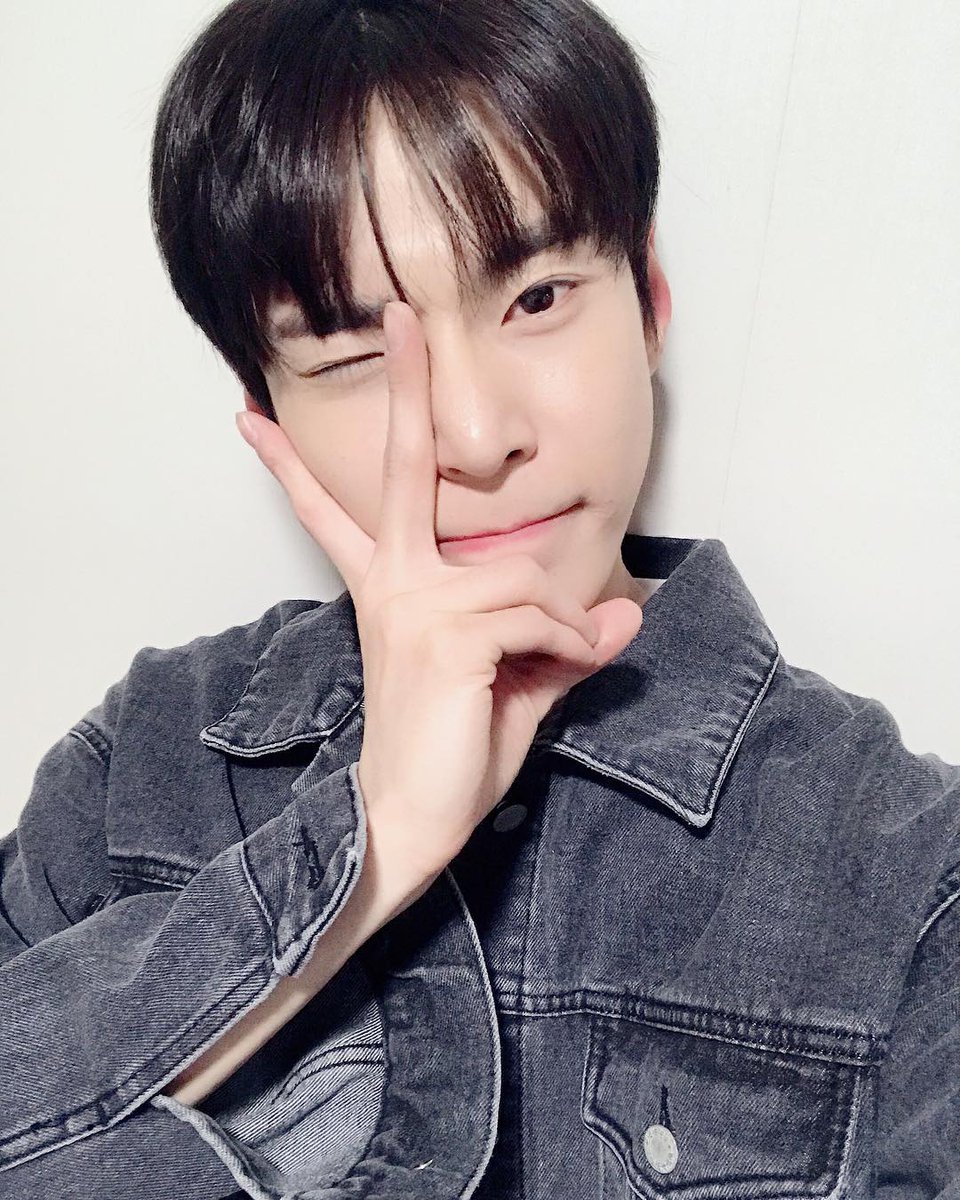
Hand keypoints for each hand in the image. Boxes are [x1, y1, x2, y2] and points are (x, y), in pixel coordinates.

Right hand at [236, 301, 643, 879]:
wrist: (409, 821)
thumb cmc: (451, 749)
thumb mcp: (512, 684)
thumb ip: (562, 640)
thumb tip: (627, 610)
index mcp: (389, 587)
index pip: (336, 511)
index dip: (292, 467)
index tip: (249, 419)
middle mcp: (393, 583)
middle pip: (403, 468)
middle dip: (408, 388)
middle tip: (397, 314)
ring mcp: (413, 603)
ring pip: (521, 574)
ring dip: (562, 622)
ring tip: (568, 659)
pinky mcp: (444, 633)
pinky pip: (535, 612)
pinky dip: (567, 643)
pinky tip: (559, 669)